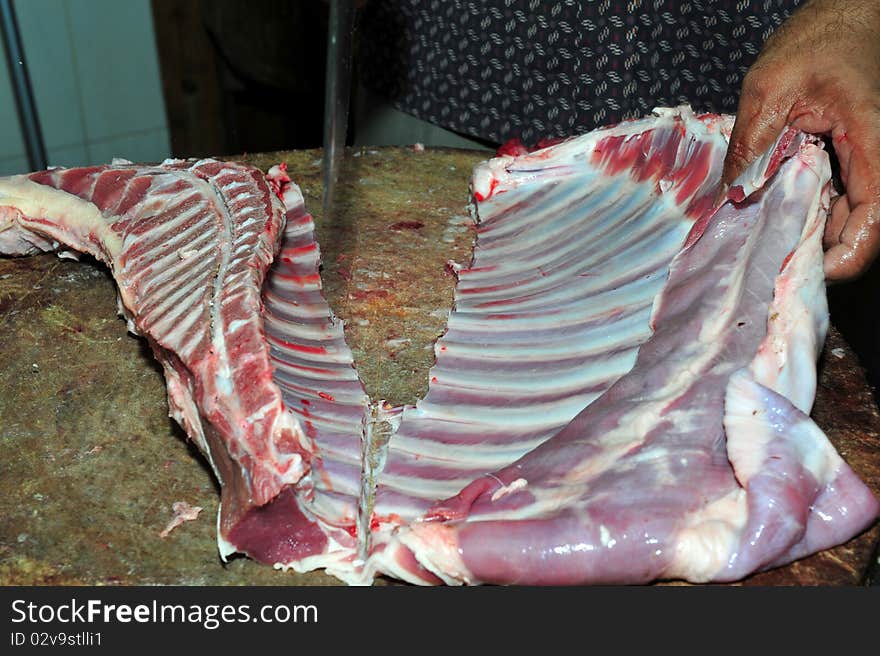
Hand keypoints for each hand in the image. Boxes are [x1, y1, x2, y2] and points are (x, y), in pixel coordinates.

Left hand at [720, 0, 879, 281]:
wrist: (844, 17)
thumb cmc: (815, 42)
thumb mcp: (768, 87)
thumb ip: (749, 144)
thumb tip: (728, 198)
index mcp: (873, 139)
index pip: (874, 215)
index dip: (846, 254)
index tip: (805, 270)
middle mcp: (878, 156)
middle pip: (862, 226)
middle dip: (819, 252)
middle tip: (769, 265)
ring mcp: (867, 162)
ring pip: (849, 218)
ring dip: (812, 236)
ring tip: (765, 246)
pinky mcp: (852, 162)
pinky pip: (838, 201)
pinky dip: (809, 216)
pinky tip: (773, 220)